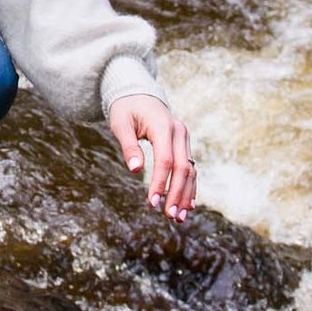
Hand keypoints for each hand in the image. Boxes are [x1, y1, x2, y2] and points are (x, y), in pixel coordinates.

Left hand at [108, 94, 196, 220]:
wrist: (138, 93)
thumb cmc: (126, 108)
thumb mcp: (121, 123)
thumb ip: (129, 146)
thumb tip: (135, 170)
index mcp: (163, 126)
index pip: (165, 160)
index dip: (160, 182)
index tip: (152, 203)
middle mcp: (179, 132)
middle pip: (183, 168)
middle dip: (177, 194)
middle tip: (170, 216)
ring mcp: (184, 138)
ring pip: (190, 170)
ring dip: (186, 194)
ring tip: (179, 218)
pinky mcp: (183, 145)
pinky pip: (190, 167)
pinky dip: (189, 186)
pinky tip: (188, 205)